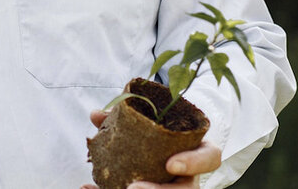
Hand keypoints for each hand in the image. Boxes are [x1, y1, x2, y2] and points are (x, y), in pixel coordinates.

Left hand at [82, 110, 221, 188]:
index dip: (194, 163)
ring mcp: (177, 186)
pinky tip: (87, 187)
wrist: (157, 146)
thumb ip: (126, 118)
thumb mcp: (150, 121)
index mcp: (196, 150)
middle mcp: (190, 175)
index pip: (210, 158)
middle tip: (133, 187)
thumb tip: (97, 114)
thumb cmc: (157, 131)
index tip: (170, 164)